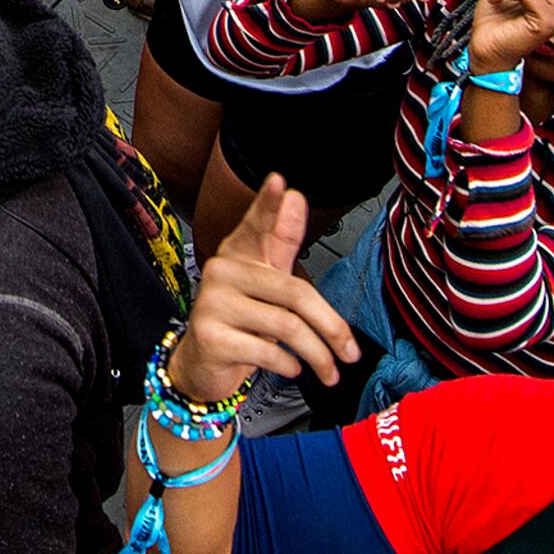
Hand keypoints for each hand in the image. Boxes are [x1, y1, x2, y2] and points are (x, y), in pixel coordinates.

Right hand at [166, 175, 365, 404]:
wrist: (202, 366)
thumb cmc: (243, 322)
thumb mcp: (268, 286)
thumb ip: (282, 245)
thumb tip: (295, 195)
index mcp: (238, 254)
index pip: (257, 226)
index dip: (270, 207)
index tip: (282, 184)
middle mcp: (222, 272)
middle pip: (294, 292)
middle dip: (331, 327)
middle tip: (351, 352)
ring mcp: (212, 303)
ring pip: (286, 326)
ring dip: (317, 355)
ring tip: (328, 370)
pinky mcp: (210, 337)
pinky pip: (266, 350)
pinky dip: (289, 365)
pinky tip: (293, 368)